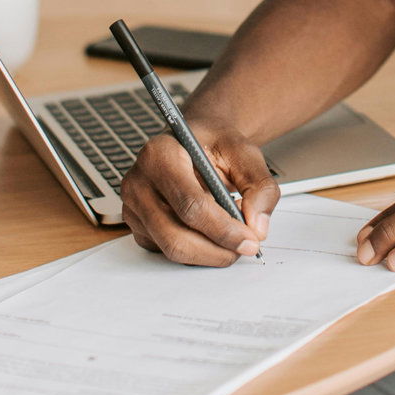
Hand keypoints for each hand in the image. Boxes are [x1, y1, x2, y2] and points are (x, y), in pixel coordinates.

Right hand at [120, 118, 279, 265]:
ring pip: (172, 249)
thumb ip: (260, 186)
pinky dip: (197, 251)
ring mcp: (133, 208)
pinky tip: (212, 231)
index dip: (223, 229)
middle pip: (175, 235)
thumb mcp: (245, 153)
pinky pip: (168, 252)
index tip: (250, 239)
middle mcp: (139, 182)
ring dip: (210, 252)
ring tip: (233, 233)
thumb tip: (257, 225)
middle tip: (246, 246)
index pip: (189, 204)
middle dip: (217, 249)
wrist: (197, 142)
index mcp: (160, 155)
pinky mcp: (138, 227)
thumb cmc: (215, 145)